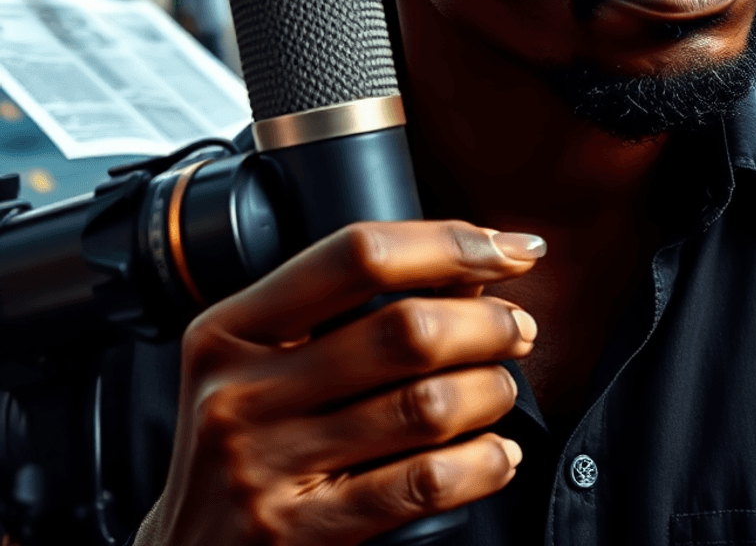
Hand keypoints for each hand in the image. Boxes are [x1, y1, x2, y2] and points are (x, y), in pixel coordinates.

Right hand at [135, 220, 542, 545]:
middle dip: (488, 324)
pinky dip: (481, 463)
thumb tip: (472, 269)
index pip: (359, 253)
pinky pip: (421, 484)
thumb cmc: (242, 440)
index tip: (509, 250)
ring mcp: (267, 466)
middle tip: (518, 330)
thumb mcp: (261, 361)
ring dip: (490, 390)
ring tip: (500, 389)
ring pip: (424, 406)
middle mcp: (243, 392)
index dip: (450, 243)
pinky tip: (496, 454)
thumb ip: (344, 313)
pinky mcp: (299, 533)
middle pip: (404, 329)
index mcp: (233, 328)